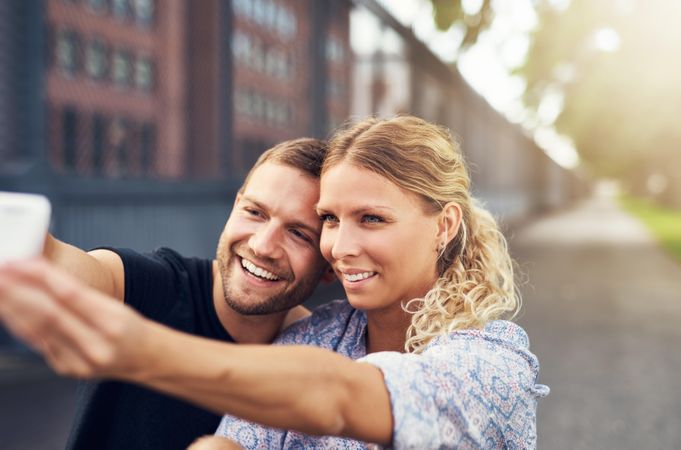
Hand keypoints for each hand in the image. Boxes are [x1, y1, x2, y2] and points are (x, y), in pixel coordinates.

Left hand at [0, 258, 148, 378]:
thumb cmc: (128, 326)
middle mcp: (95, 345)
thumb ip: (78, 294)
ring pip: (37, 330)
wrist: (144, 359)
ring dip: (11, 307)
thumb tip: (38, 273)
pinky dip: (20, 323)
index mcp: (112, 323)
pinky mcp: (66, 369)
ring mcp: (79, 362)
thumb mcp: (114, 305)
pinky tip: (8, 309)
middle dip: (17, 291)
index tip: (19, 262)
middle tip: (0, 272)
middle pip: (49, 314)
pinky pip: (38, 342)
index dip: (41, 276)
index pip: (71, 295)